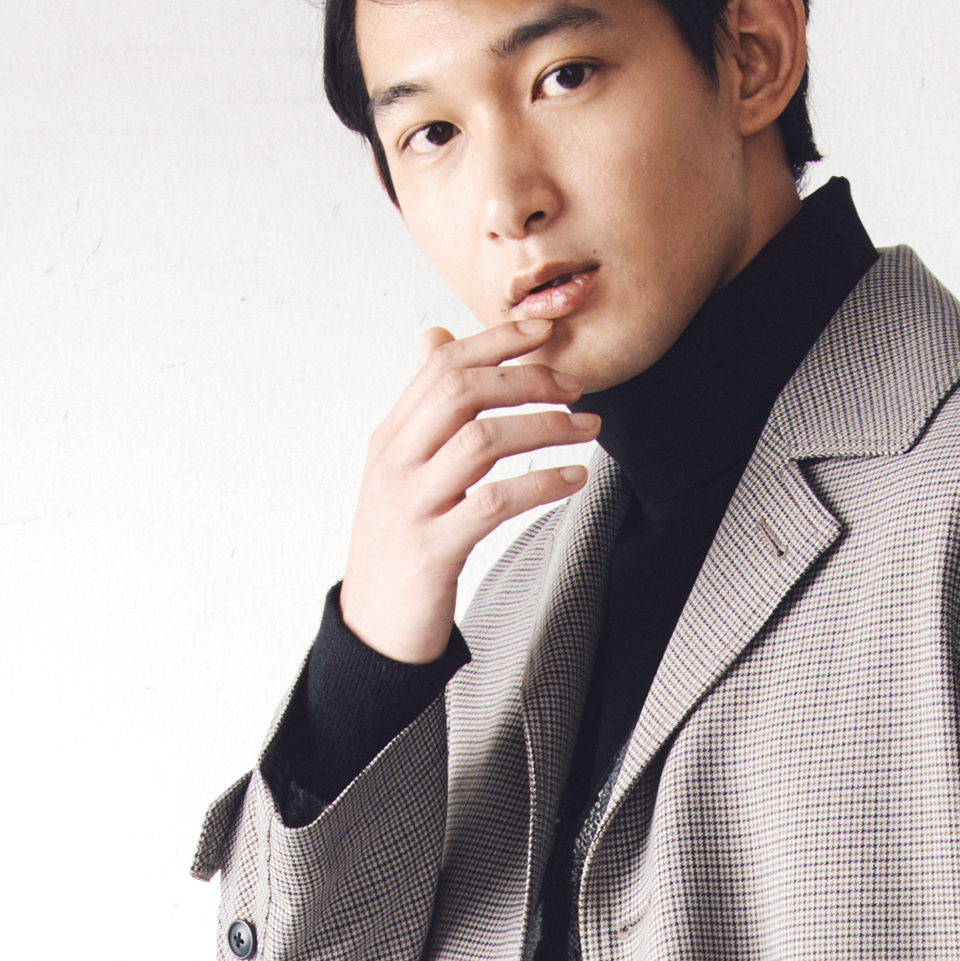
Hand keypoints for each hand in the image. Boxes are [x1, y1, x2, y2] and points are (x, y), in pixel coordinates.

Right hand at [340, 315, 598, 662]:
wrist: (372, 630)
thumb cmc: (398, 546)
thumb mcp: (401, 468)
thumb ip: (423, 407)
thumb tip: (436, 338)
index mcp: (391, 438)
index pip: (442, 366)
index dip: (496, 341)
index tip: (544, 330)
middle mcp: (396, 463)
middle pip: (462, 392)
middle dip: (528, 379)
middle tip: (577, 386)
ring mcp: (411, 505)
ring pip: (481, 439)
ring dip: (544, 427)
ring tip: (587, 428)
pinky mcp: (433, 549)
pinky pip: (493, 502)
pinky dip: (540, 484)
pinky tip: (573, 479)